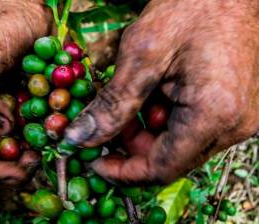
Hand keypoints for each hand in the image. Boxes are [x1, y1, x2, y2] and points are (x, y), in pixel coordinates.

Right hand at [0, 0, 51, 186]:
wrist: (28, 15)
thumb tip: (2, 129)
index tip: (16, 171)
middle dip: (12, 169)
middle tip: (37, 161)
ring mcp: (4, 118)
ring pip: (14, 155)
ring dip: (32, 157)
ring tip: (50, 145)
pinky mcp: (27, 112)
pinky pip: (36, 136)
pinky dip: (47, 139)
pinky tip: (58, 130)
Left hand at [65, 0, 258, 183]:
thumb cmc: (190, 9)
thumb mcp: (140, 56)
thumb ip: (112, 104)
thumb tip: (80, 137)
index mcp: (214, 114)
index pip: (162, 168)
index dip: (123, 171)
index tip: (95, 162)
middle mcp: (234, 124)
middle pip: (172, 159)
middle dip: (133, 146)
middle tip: (111, 121)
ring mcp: (240, 118)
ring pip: (181, 146)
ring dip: (149, 131)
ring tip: (136, 97)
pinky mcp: (236, 108)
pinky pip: (195, 130)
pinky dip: (168, 119)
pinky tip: (158, 92)